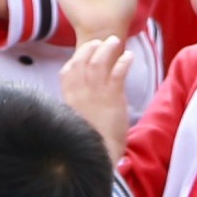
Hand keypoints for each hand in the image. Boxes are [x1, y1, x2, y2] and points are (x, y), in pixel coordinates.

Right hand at [58, 35, 132, 164]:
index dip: (77, 58)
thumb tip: (86, 101)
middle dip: (92, 47)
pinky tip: (129, 56)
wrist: (100, 155)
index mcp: (68, 99)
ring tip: (116, 41)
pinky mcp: (112, 97)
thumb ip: (80, 107)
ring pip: (99, 61)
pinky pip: (117, 72)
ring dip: (108, 49)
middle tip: (102, 41)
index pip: (67, 71)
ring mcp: (95, 93)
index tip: (85, 51)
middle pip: (82, 60)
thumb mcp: (77, 122)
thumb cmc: (91, 143)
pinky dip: (123, 61)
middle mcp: (79, 92)